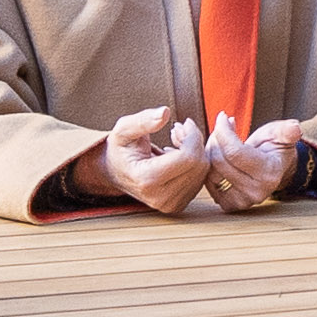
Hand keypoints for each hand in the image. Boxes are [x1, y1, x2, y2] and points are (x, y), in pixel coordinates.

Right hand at [74, 105, 214, 215]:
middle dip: (193, 142)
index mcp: (147, 180)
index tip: (182, 123)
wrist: (114, 172)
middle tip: (178, 130)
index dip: (191, 135)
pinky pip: (201, 179)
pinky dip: (195, 162)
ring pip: (203, 172)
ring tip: (176, 141)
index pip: (188, 157)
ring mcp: (171, 204)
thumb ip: (143, 120)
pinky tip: (178, 155)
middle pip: (198, 164)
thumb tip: (165, 112)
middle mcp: (160, 197)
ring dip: (195, 151)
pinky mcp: (179, 204)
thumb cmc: (120, 149)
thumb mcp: (123, 129)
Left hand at [206, 116, 306, 212]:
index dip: (224, 131)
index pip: (235, 152)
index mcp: (270, 173)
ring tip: (220, 141)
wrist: (273, 169)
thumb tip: (294, 128)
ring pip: (211, 172)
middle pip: (220, 161)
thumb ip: (287, 131)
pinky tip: (219, 158)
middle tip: (221, 128)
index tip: (223, 117)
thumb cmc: (274, 147)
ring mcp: (243, 201)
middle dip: (216, 139)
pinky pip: (208, 184)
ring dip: (210, 152)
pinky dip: (209, 169)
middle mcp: (257, 191)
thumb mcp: (281, 134)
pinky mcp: (231, 205)